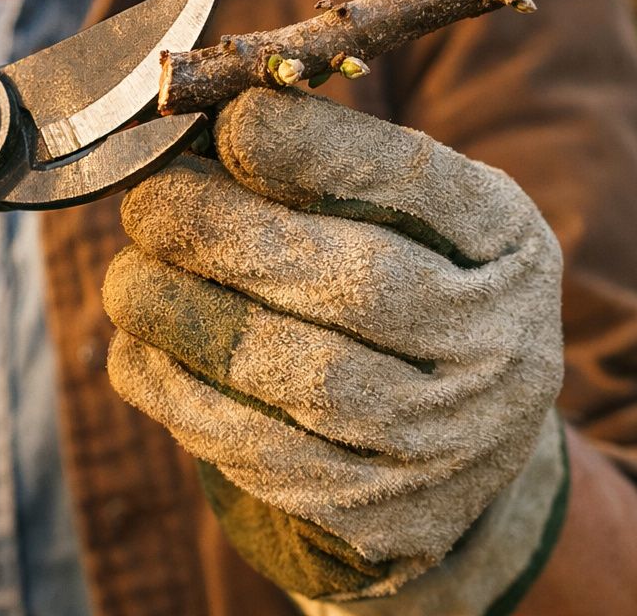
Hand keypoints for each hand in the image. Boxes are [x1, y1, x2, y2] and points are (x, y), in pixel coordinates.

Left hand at [105, 89, 565, 602]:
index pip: (420, 184)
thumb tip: (210, 117)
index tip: (231, 123)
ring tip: (127, 280)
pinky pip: (265, 456)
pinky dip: (183, 397)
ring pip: (303, 378)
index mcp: (509, 247)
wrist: (460, 448)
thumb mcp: (408, 219)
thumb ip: (330, 168)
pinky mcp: (388, 519)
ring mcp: (452, 445)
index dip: (320, 151)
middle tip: (148, 206)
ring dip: (188, 319)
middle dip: (228, 236)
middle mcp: (503, 347)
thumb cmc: (407, 290)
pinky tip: (141, 352)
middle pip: (356, 283)